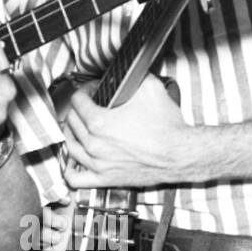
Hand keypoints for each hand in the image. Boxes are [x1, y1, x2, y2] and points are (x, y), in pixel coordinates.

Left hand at [61, 74, 209, 188]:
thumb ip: (131, 76)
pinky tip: (74, 160)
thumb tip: (124, 71)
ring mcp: (98, 163)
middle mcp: (94, 143)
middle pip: (71, 121)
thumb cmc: (167, 126)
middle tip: (89, 104)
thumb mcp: (149, 87)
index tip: (92, 90)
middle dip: (78, 108)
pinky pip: (76, 178)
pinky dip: (69, 169)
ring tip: (79, 126)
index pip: (77, 100)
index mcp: (99, 122)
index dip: (84, 90)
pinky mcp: (105, 179)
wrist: (181, 153)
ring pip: (70, 145)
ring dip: (72, 133)